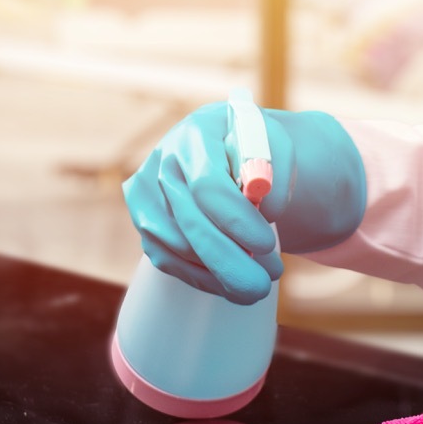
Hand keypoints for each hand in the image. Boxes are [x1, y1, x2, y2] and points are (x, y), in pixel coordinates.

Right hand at [123, 103, 365, 303]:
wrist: (223, 149)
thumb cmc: (255, 148)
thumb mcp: (276, 145)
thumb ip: (275, 171)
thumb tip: (265, 210)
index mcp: (195, 135)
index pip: (208, 185)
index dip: (237, 220)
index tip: (266, 244)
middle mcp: (162, 164)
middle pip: (190, 222)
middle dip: (228, 261)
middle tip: (262, 287)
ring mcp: (147, 197)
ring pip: (179, 247)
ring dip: (220, 272)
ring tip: (260, 281)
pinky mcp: (146, 225)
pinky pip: (170, 260)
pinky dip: (202, 277)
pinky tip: (229, 284)